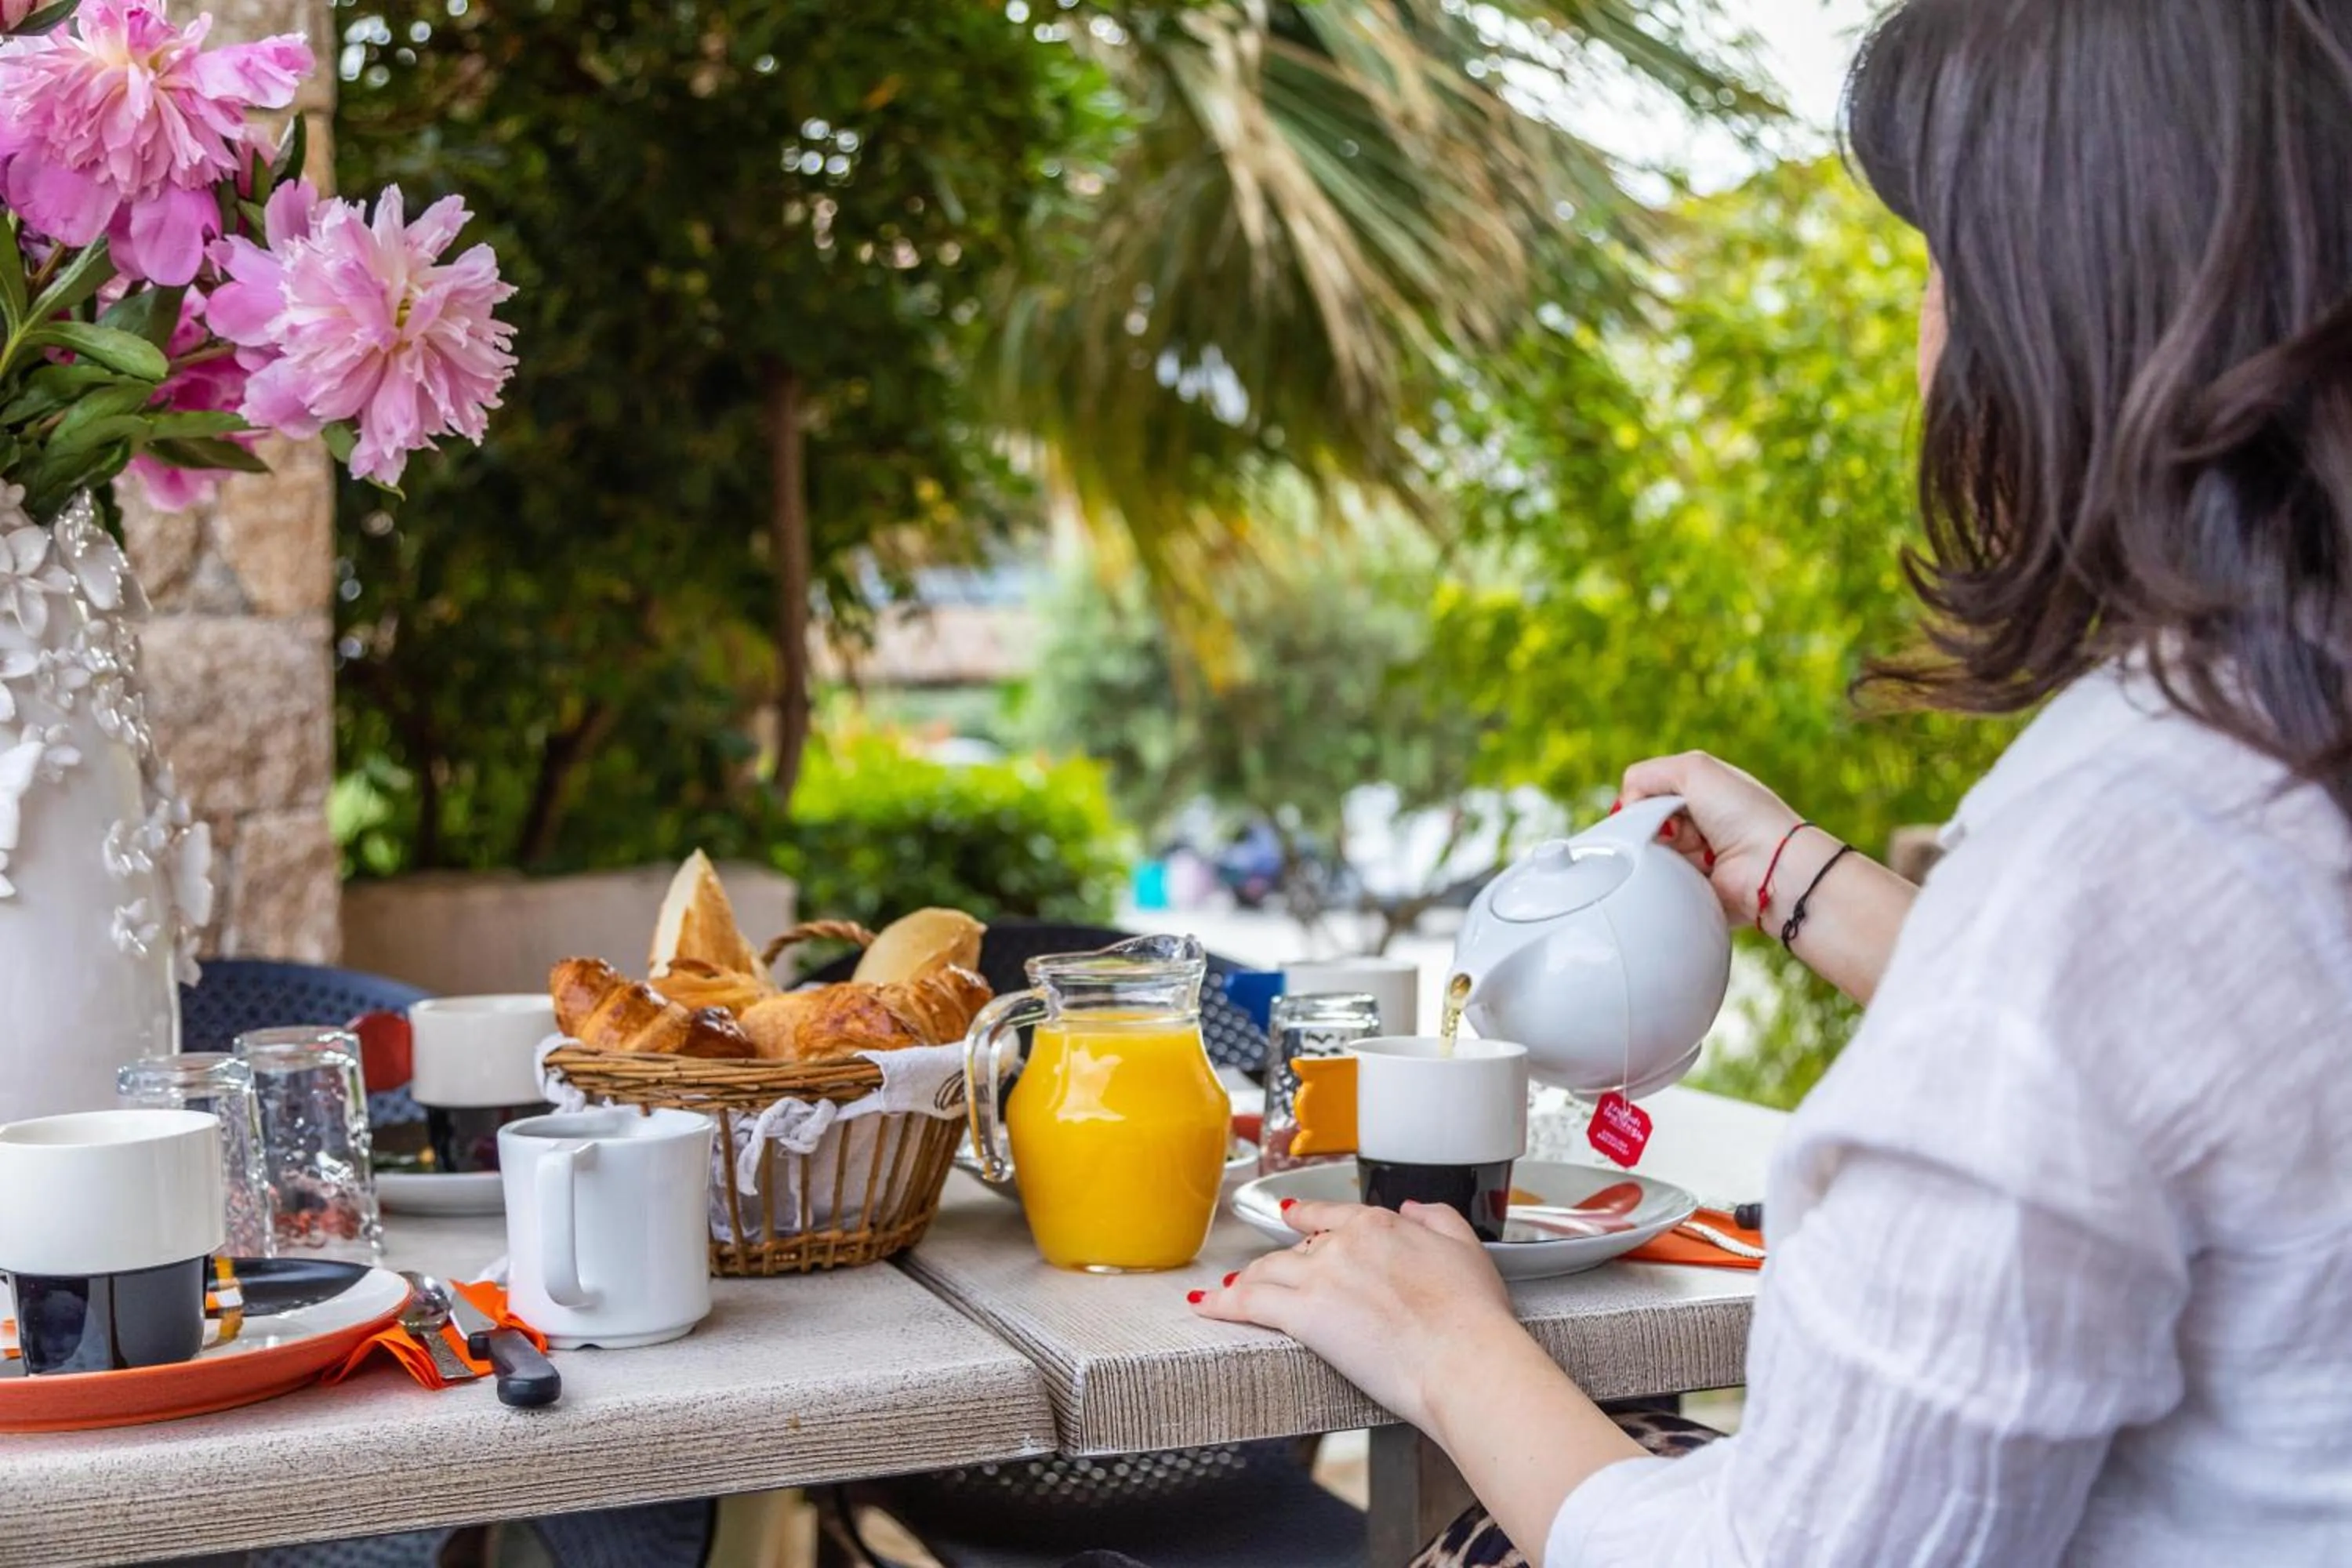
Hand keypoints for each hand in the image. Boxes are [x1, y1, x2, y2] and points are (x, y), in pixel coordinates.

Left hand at [1189, 1199, 1523, 1430]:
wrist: (1464, 1358)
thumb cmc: (1473, 1318)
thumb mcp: (1467, 1248)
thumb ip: (1437, 1219)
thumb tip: (1414, 1208)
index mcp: (1380, 1225)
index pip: (1329, 1215)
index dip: (1304, 1218)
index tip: (1290, 1217)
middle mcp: (1344, 1243)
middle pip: (1296, 1247)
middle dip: (1280, 1261)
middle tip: (1267, 1272)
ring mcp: (1320, 1276)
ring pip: (1267, 1269)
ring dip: (1248, 1279)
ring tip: (1233, 1289)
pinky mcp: (1303, 1314)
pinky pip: (1248, 1302)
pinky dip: (1221, 1303)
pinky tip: (1206, 1305)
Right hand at [1621, 751, 1804, 925]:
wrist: (1774, 869)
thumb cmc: (1746, 815)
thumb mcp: (1694, 770)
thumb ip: (1646, 775)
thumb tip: (1625, 807)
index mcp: (1704, 791)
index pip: (1650, 792)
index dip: (1643, 800)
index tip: (1652, 808)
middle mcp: (1703, 823)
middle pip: (1648, 824)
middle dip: (1653, 828)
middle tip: (1676, 833)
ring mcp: (1699, 858)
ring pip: (1651, 856)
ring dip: (1661, 856)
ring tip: (1690, 856)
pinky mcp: (1696, 890)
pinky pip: (1661, 887)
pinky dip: (1666, 882)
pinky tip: (1688, 876)